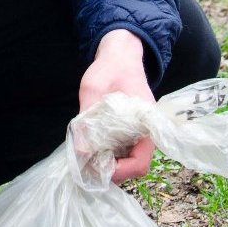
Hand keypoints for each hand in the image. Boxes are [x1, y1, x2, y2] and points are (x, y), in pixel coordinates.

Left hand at [79, 29, 157, 182]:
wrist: (119, 55)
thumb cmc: (109, 68)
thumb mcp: (93, 88)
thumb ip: (87, 118)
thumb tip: (81, 151)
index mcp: (146, 122)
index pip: (141, 162)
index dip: (120, 171)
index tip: (98, 166)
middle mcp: (147, 132)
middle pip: (135, 166)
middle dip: (112, 171)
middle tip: (87, 166)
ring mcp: (139, 133)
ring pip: (128, 161)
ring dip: (110, 164)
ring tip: (87, 158)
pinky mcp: (130, 131)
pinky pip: (123, 151)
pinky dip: (109, 154)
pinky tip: (92, 147)